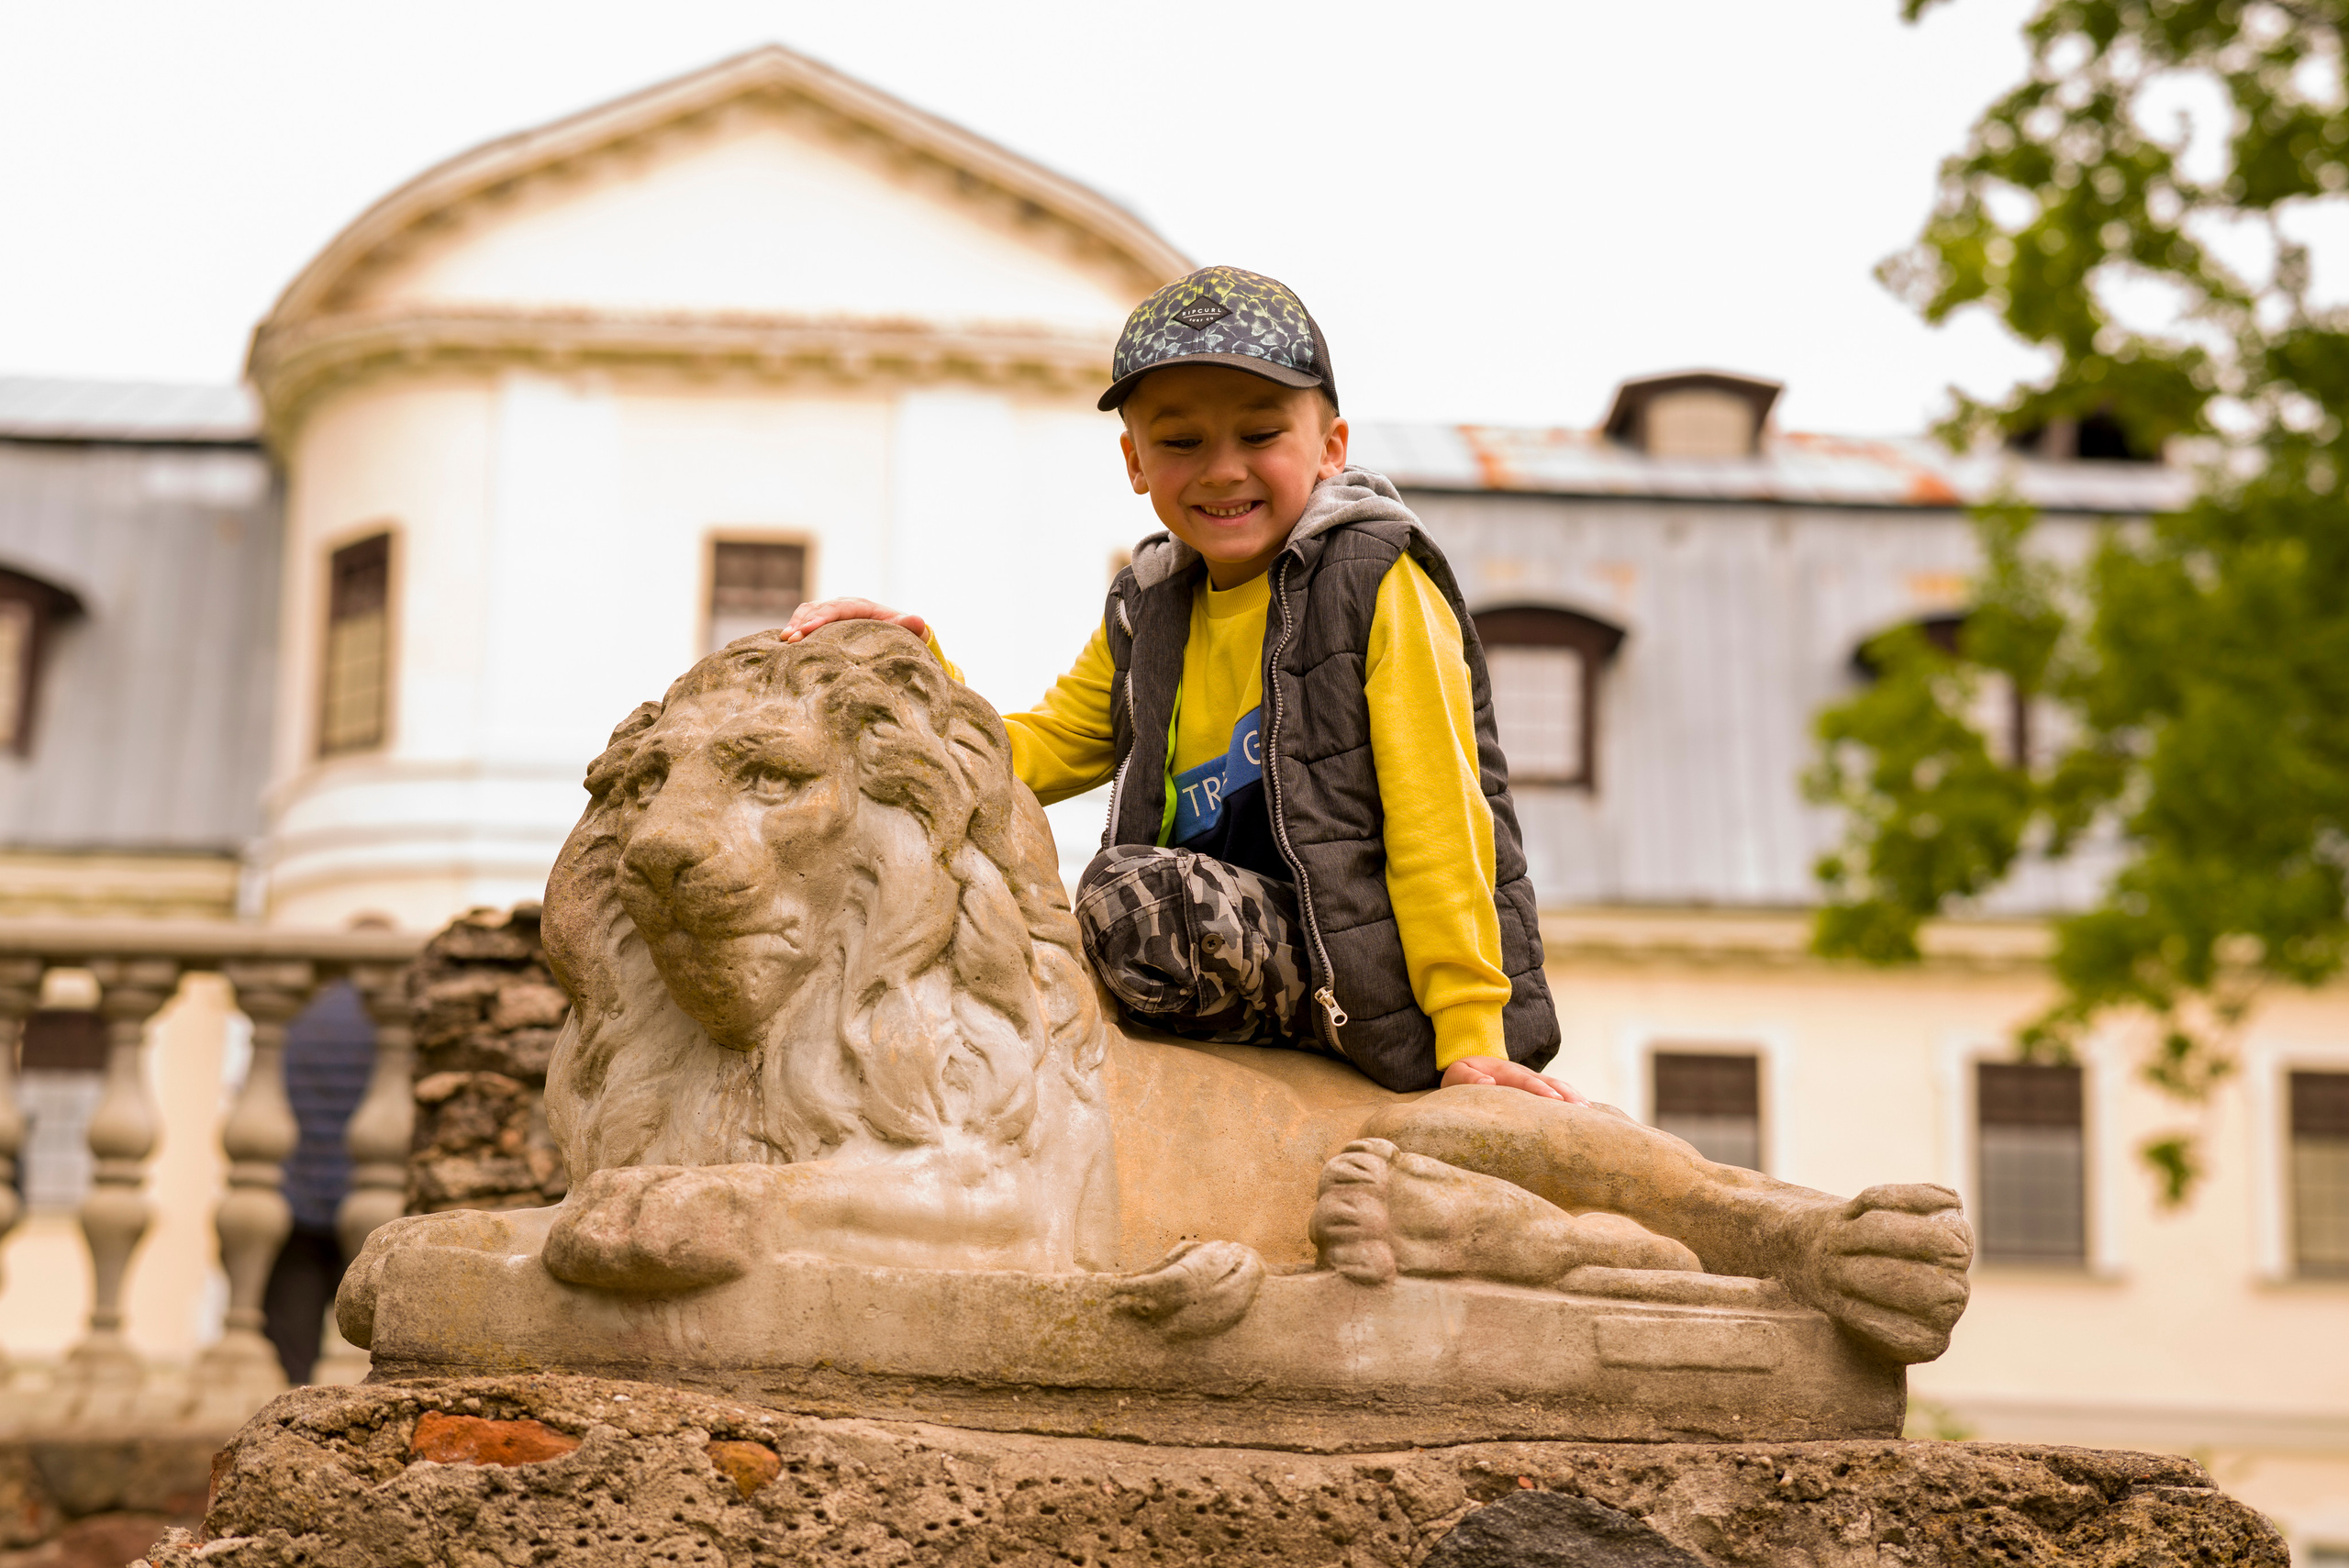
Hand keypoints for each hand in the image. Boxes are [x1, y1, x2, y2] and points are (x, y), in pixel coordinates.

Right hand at [782, 597, 929, 643]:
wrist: (895, 632)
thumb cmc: (900, 634)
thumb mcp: (907, 632)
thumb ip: (911, 626)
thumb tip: (919, 620)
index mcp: (860, 606)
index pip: (837, 610)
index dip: (820, 619)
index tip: (806, 631)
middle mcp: (843, 605)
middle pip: (818, 609)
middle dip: (802, 623)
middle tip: (789, 640)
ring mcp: (831, 612)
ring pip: (808, 611)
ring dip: (795, 623)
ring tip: (783, 641)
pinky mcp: (824, 621)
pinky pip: (805, 619)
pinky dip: (795, 627)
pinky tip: (783, 644)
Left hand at [1440, 1055, 1584, 1101]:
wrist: (1469, 1069)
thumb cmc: (1462, 1077)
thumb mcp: (1456, 1074)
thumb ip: (1467, 1077)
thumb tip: (1487, 1083)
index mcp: (1502, 1070)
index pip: (1523, 1080)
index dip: (1539, 1090)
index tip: (1554, 1100)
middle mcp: (1523, 1073)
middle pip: (1548, 1082)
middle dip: (1565, 1094)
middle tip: (1582, 1109)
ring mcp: (1532, 1080)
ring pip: (1557, 1086)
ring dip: (1573, 1097)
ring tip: (1589, 1112)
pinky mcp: (1537, 1088)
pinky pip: (1558, 1093)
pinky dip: (1572, 1100)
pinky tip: (1587, 1112)